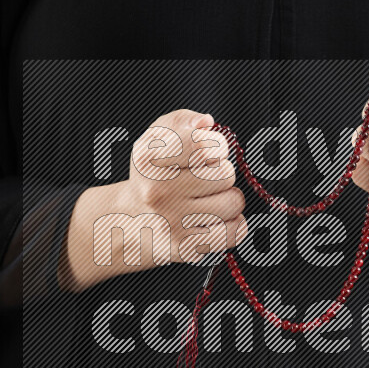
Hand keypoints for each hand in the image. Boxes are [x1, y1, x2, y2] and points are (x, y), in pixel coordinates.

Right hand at [61, 109, 247, 290]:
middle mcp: (158, 192)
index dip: (217, 146)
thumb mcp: (157, 138)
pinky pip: (234, 232)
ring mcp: (172, 222)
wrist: (133, 221)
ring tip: (211, 198)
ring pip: (234, 203)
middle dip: (223, 172)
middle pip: (226, 175)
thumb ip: (182, 121)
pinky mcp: (186, 247)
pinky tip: (219, 218)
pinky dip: (235, 224)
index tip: (211, 152)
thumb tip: (206, 122)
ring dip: (229, 198)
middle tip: (208, 178)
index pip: (204, 146)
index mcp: (149, 160)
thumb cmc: (154, 174)